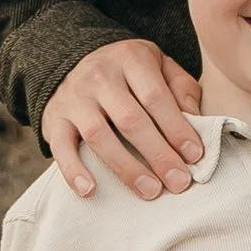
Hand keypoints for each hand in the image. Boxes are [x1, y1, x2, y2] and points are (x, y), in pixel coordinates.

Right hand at [43, 37, 202, 199]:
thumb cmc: (127, 72)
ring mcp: (74, 99)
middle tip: (179, 182)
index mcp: (130, 59)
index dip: (176, 128)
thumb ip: (181, 87)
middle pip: (130, 120)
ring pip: (99, 136)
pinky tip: (90, 191)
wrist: (72, 61)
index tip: (194, 155)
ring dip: (126, 168)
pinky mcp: (54, 119)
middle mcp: (99, 76)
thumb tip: (195, 119)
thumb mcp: (158, 64)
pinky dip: (74, 171)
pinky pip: (61, 147)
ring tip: (150, 191)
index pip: (155, 96)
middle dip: (158, 154)